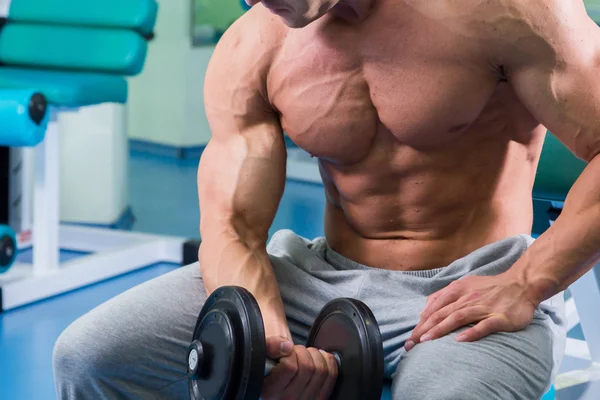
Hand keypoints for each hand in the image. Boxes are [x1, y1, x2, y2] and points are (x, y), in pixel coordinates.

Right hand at [262, 336, 338, 399]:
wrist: (276, 390)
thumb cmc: (268, 371)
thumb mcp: (261, 358)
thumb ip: (269, 347)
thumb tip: (286, 346)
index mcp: (271, 391)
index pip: (290, 366)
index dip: (290, 352)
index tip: (286, 352)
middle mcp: (289, 399)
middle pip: (308, 366)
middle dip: (303, 352)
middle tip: (296, 352)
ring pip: (321, 370)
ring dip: (315, 355)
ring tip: (306, 355)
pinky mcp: (320, 399)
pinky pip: (331, 375)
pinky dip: (328, 361)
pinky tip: (319, 359)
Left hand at [405, 274, 536, 350]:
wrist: (521, 284)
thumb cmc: (490, 287)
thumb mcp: (464, 284)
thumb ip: (446, 295)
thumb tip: (426, 307)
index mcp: (458, 289)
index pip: (434, 307)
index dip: (421, 322)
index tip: (411, 337)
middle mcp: (468, 297)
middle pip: (442, 313)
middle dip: (424, 329)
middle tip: (411, 343)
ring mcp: (484, 307)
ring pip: (457, 318)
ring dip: (440, 329)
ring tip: (427, 341)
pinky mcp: (500, 317)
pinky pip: (484, 325)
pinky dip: (471, 332)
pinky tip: (460, 340)